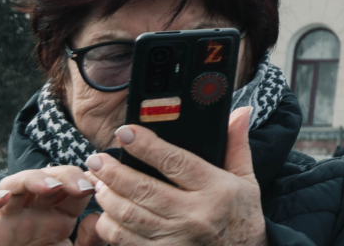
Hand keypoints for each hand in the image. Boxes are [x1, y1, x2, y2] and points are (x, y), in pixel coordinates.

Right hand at [0, 167, 96, 245]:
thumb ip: (89, 242)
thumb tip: (97, 218)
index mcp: (53, 218)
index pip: (71, 189)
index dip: (86, 180)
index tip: (102, 182)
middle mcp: (28, 214)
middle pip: (45, 179)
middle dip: (66, 176)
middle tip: (84, 187)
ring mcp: (2, 220)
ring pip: (13, 185)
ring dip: (32, 179)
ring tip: (52, 187)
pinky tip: (2, 198)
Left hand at [85, 110, 264, 245]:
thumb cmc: (241, 216)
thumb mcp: (246, 179)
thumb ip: (236, 145)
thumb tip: (241, 112)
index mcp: (215, 189)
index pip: (176, 162)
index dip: (147, 146)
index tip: (126, 132)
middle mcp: (193, 214)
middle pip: (144, 189)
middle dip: (114, 172)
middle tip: (97, 159)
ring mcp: (174, 238)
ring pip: (129, 215)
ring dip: (107, 196)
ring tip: (98, 182)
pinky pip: (123, 240)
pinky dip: (108, 225)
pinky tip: (104, 212)